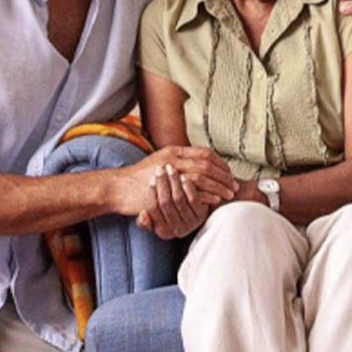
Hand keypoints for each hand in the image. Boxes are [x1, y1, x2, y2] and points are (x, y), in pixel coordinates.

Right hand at [113, 145, 235, 216]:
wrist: (118, 188)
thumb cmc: (138, 179)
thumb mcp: (158, 164)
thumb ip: (176, 164)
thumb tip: (197, 168)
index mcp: (172, 151)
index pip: (204, 153)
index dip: (220, 164)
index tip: (228, 174)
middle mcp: (173, 158)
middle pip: (207, 163)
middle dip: (224, 175)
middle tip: (234, 185)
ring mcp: (170, 172)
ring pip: (203, 175)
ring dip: (219, 185)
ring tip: (229, 194)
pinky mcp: (167, 187)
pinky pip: (193, 189)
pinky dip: (207, 195)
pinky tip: (215, 200)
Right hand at [136, 162, 211, 239]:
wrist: (197, 217)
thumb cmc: (173, 214)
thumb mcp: (157, 220)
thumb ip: (145, 220)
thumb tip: (142, 214)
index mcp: (163, 231)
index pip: (153, 209)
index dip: (152, 192)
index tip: (151, 179)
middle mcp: (177, 230)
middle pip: (166, 202)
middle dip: (162, 183)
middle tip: (160, 169)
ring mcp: (191, 223)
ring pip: (179, 198)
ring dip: (173, 182)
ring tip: (170, 169)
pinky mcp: (202, 215)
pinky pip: (193, 198)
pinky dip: (187, 186)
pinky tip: (183, 176)